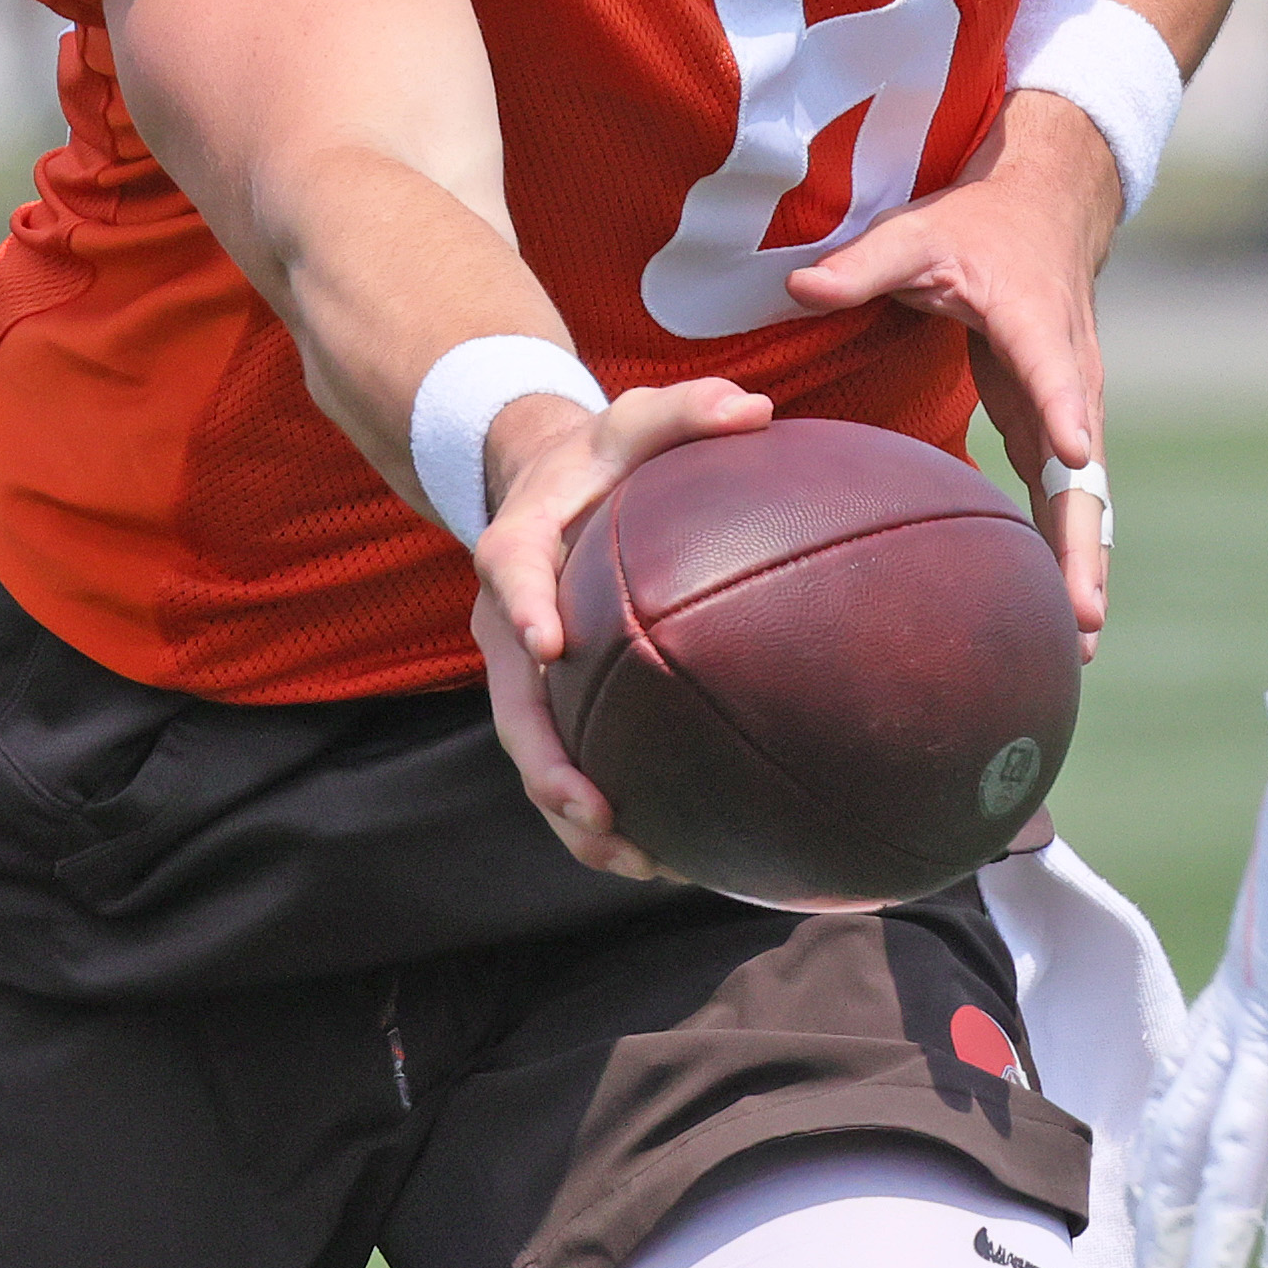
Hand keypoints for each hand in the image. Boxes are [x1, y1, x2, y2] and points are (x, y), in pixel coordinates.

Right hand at [470, 376, 774, 877]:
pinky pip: (569, 760)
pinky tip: (660, 855)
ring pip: (537, 752)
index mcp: (518, 546)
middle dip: (546, 763)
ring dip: (571, 813)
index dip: (525, 607)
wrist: (549, 487)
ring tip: (633, 859)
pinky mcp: (553, 700)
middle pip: (513, 704)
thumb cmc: (603, 457)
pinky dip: (599, 814)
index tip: (549, 643)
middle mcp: (508, 621)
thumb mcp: (637, 418)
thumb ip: (687, 410)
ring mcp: (524, 672)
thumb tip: (759, 408)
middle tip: (591, 808)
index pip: (511, 573)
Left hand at [786, 89, 1117, 655]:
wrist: (1050, 210)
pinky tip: (1061, 615)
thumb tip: (798, 287)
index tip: (1077, 454)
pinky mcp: (1059, 427)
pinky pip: (1069, 498)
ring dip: (1084, 566)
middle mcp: (1069, 374)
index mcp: (1034, 324)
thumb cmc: (977, 225)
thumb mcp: (917, 234)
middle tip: (1081, 614)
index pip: (1052, 372)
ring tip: (1078, 643)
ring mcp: (1073, 407)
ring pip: (1086, 496)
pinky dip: (1068, 553)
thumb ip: (861, 265)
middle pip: (1085, 468)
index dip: (1064, 411)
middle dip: (1084, 543)